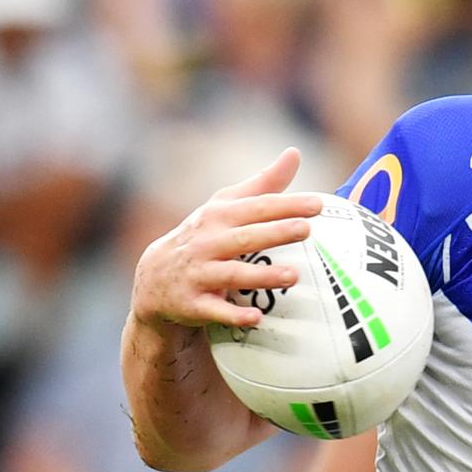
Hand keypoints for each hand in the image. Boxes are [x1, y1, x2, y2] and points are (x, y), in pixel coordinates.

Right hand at [130, 147, 323, 329]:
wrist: (154, 279)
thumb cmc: (205, 236)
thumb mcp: (226, 207)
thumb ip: (263, 184)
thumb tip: (294, 153)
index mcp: (219, 217)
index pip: (257, 208)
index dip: (286, 205)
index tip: (318, 204)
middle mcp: (207, 243)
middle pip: (245, 238)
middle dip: (275, 233)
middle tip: (306, 230)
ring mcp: (198, 274)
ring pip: (232, 275)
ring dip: (262, 276)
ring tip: (294, 276)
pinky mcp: (193, 304)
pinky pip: (215, 311)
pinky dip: (234, 315)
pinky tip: (257, 318)